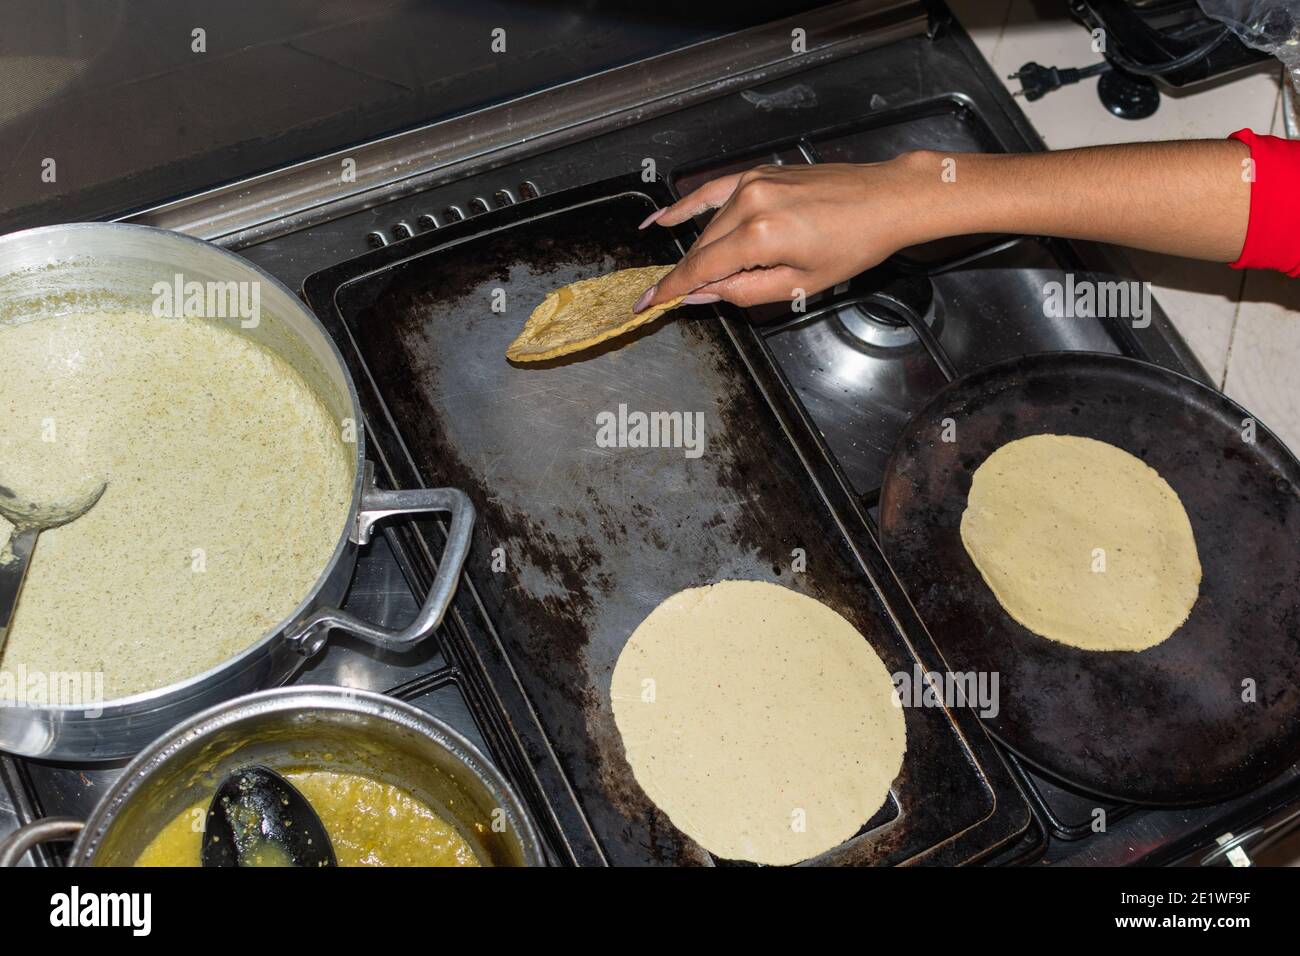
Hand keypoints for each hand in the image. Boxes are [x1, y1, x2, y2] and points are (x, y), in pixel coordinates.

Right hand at [634, 156, 941, 311]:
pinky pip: (711, 192)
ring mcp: (752, 183)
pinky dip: (686, 206)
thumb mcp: (800, 285)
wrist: (883, 201)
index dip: (671, 290)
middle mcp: (750, 203)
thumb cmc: (853, 245)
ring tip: (689, 277)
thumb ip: (743, 292)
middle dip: (686, 277)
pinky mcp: (757, 174)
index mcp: (761, 236)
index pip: (702, 269)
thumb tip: (702, 295)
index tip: (645, 304)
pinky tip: (661, 220)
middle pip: (703, 249)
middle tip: (660, 300)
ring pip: (709, 227)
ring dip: (701, 253)